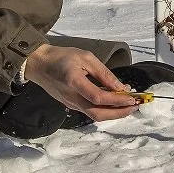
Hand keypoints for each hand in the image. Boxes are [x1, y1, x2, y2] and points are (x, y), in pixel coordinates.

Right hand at [24, 44, 140, 121]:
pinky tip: (114, 103)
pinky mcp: (70, 105)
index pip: (99, 98)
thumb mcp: (85, 57)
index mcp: (74, 82)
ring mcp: (70, 103)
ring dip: (113, 113)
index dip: (117, 100)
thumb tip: (121, 87)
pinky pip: (89, 111)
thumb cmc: (61, 57)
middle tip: (135, 106)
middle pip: (98, 114)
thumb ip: (103, 73)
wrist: (38, 64)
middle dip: (119, 113)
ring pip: (94, 115)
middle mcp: (72, 97)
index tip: (132, 97)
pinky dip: (104, 110)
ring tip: (128, 106)